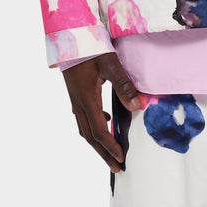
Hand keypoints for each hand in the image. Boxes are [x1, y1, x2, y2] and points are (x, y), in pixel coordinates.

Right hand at [64, 52, 143, 169]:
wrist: (68, 37)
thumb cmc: (89, 48)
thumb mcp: (110, 63)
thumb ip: (124, 84)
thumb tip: (137, 106)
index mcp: (87, 99)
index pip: (99, 131)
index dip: (110, 146)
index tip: (121, 158)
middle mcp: (79, 104)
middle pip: (90, 137)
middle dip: (104, 154)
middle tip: (116, 168)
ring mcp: (75, 101)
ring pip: (84, 129)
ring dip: (97, 144)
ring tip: (109, 153)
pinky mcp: (76, 95)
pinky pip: (83, 119)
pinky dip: (93, 128)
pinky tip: (104, 122)